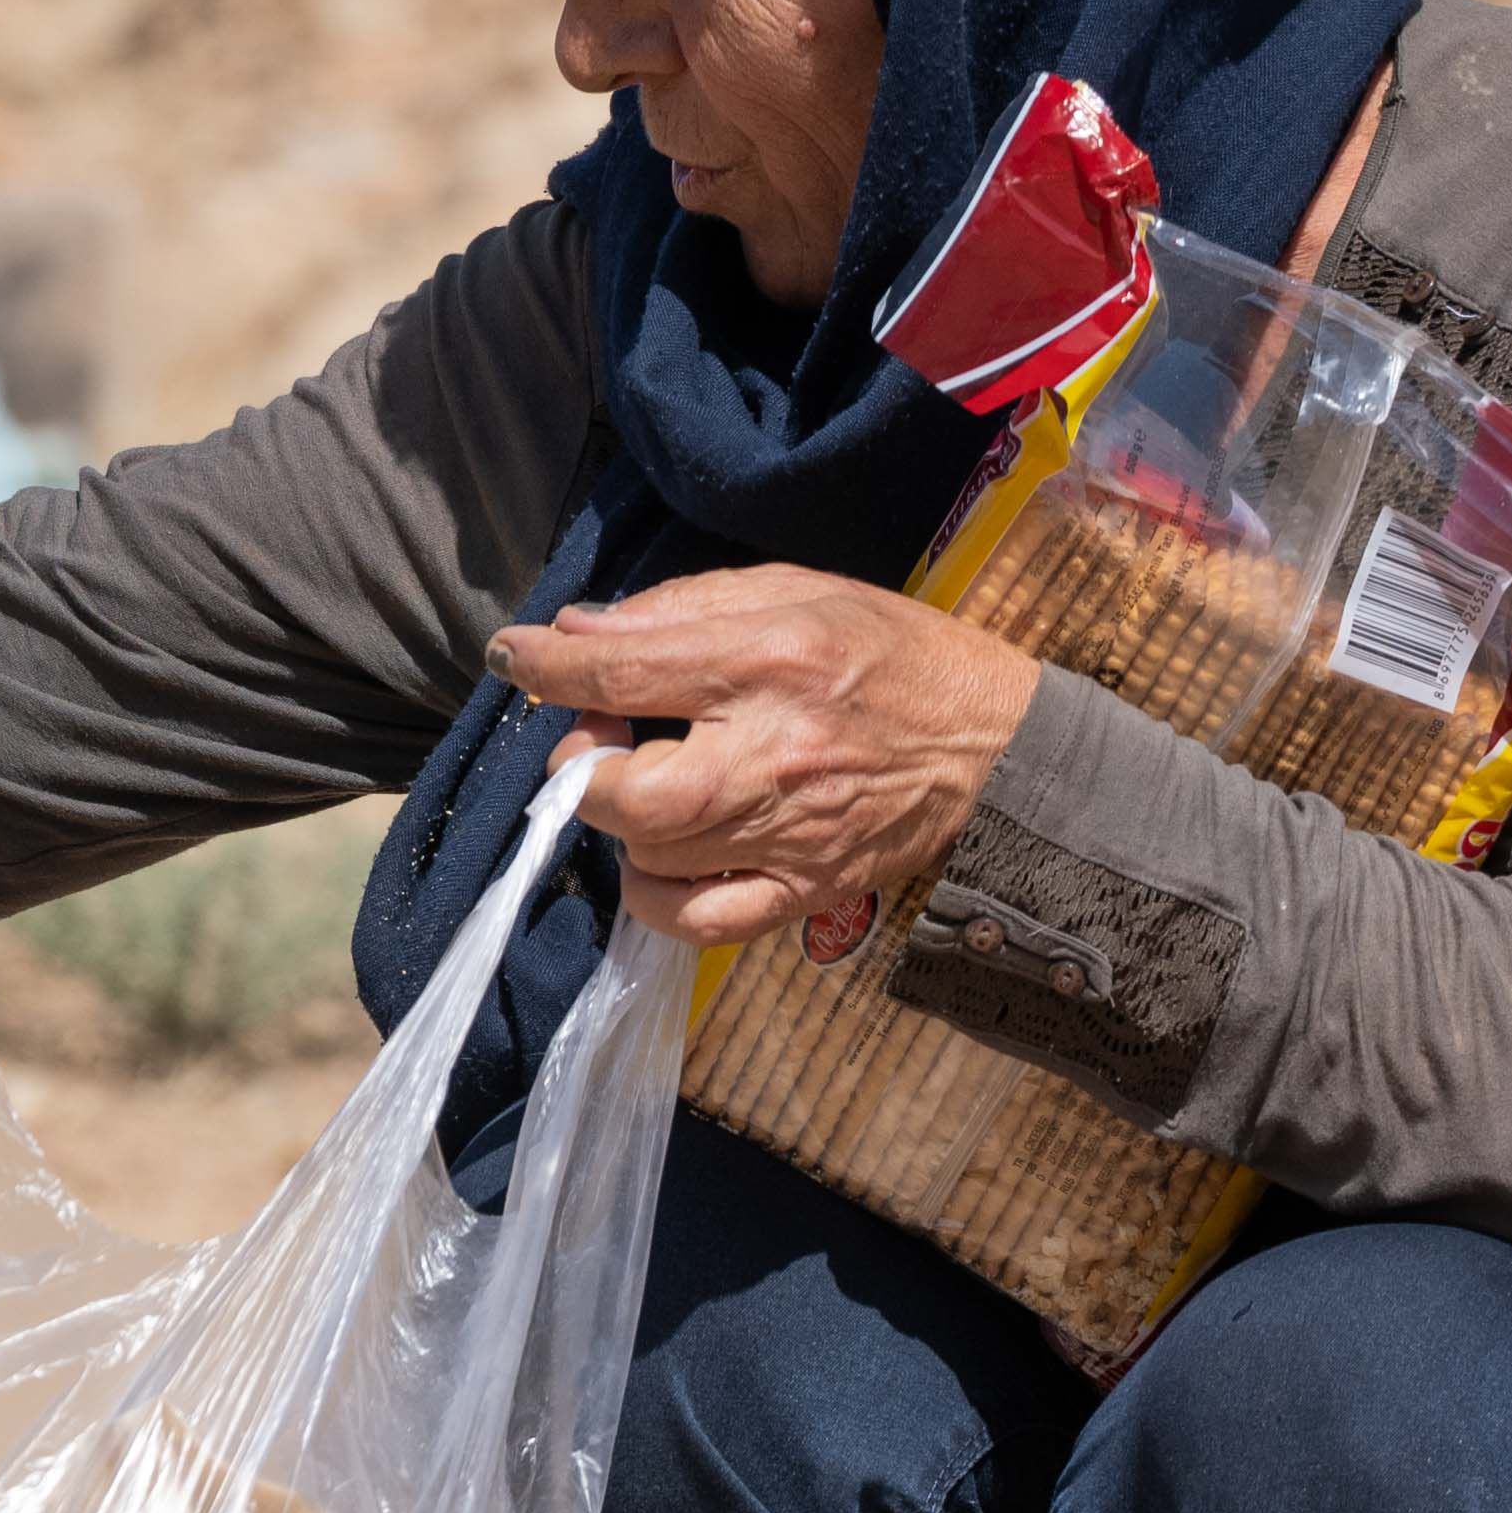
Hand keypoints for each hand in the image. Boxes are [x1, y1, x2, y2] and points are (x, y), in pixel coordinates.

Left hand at [488, 567, 1037, 954]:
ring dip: (621, 821)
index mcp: (769, 662)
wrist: (998, 744)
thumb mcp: (794, 592)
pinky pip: (695, 920)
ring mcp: (788, 835)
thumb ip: (680, 608)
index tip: (514, 656)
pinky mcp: (804, 891)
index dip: (548, 666)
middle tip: (604, 737)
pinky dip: (653, 897)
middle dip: (584, 765)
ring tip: (650, 785)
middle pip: (621, 791)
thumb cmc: (891, 655)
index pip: (624, 672)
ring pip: (648, 855)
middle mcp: (772, 754)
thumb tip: (576, 633)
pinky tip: (662, 858)